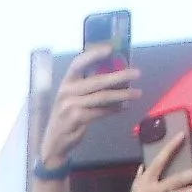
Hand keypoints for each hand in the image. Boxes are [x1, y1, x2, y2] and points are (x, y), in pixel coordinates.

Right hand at [39, 55, 141, 170]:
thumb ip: (88, 88)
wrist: (54, 142)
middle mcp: (66, 91)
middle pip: (97, 80)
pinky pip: (101, 111)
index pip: (78, 63)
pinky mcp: (76, 118)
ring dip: (122, 95)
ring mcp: (70, 105)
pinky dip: (114, 109)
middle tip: (137, 73)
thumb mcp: (72, 99)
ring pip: (102, 97)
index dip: (93, 55)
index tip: (111, 49)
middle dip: (119, 76)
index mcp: (66, 83)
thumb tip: (116, 77)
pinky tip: (124, 107)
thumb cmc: (66, 118)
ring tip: (137, 93)